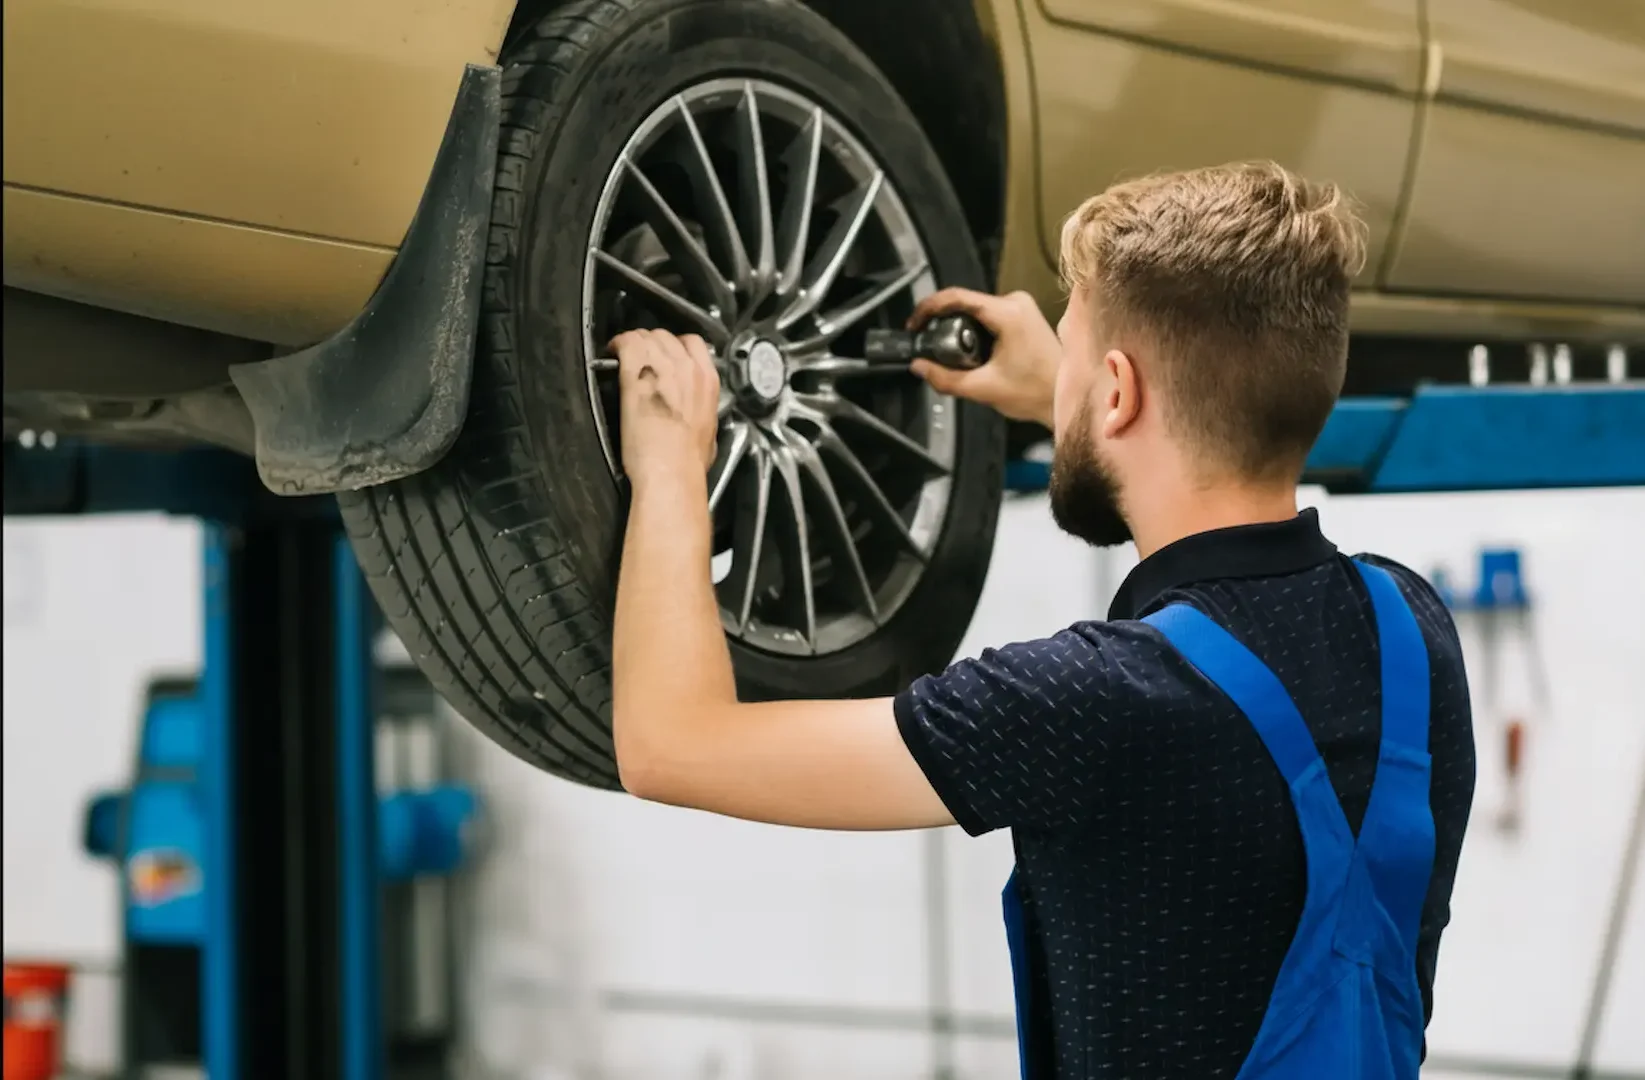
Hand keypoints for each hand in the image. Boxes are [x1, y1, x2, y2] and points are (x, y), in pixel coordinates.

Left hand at [610, 329, 720, 490]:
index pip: (692, 343)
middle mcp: (687, 368)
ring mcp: (661, 368)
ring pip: (645, 335)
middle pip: (665, 336)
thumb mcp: (709, 430)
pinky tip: (611, 353)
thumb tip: (694, 410)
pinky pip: (626, 343)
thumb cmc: (687, 461)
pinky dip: (617, 345)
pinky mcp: (636, 374)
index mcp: (707, 381)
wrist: (671, 471)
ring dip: (634, 343)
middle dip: (651, 343)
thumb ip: (701, 409)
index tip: (664, 354)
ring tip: (624, 355)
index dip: (674, 346)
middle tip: (641, 357)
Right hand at [906, 289, 1058, 426]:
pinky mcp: (1023, 315)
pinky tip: (974, 354)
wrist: (1065, 397)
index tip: (914, 324)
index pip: (957, 297)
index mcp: (1008, 314)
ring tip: (957, 358)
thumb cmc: (1034, 393)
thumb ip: (945, 378)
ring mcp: (1021, 307)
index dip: (928, 308)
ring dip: (960, 330)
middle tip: (933, 349)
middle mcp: (1015, 303)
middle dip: (943, 325)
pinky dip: (974, 331)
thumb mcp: (982, 389)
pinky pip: (987, 315)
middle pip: (964, 304)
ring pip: (974, 311)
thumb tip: (919, 366)